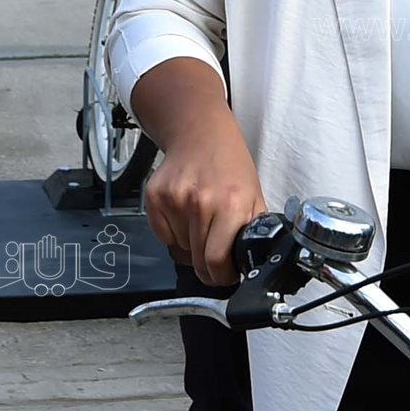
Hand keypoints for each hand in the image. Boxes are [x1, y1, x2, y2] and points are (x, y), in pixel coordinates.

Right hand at [144, 125, 267, 286]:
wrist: (201, 134)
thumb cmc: (230, 165)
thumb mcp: (255, 196)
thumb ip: (253, 230)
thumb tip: (252, 263)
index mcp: (232, 204)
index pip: (216, 260)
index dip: (221, 276)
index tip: (224, 275)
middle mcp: (201, 202)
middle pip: (197, 260)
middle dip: (207, 267)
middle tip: (214, 257)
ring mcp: (174, 200)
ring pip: (180, 250)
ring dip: (191, 247)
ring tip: (201, 223)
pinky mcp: (154, 198)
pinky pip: (163, 236)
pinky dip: (174, 235)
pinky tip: (185, 215)